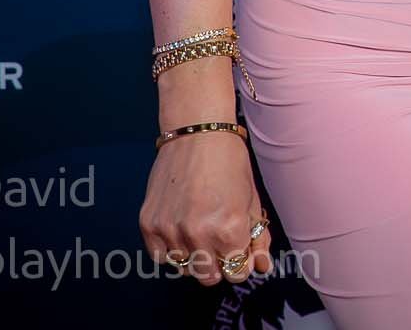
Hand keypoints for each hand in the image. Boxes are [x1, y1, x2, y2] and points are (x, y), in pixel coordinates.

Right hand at [139, 131, 273, 286]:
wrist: (197, 132)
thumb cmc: (229, 162)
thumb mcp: (252, 199)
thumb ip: (257, 237)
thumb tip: (261, 266)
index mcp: (230, 227)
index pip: (237, 273)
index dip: (240, 263)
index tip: (239, 251)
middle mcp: (199, 233)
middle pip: (209, 277)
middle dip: (219, 265)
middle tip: (221, 243)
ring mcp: (171, 229)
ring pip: (185, 269)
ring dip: (195, 256)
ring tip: (201, 229)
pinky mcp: (149, 224)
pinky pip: (160, 257)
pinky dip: (172, 250)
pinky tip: (182, 229)